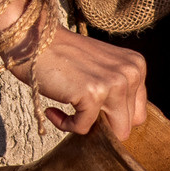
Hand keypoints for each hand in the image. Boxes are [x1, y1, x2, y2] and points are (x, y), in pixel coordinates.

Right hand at [23, 27, 147, 141]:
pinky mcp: (93, 93)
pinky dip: (65, 124)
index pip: (137, 112)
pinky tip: (53, 110)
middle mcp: (131, 73)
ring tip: (65, 111)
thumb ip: (118, 88)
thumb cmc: (60, 54)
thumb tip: (121, 125)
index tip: (91, 110)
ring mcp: (114, 83)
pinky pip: (83, 128)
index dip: (112, 117)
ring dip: (85, 126)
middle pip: (127, 124)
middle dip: (101, 125)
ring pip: (112, 132)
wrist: (32, 38)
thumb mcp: (101, 67)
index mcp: (136, 66)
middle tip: (77, 111)